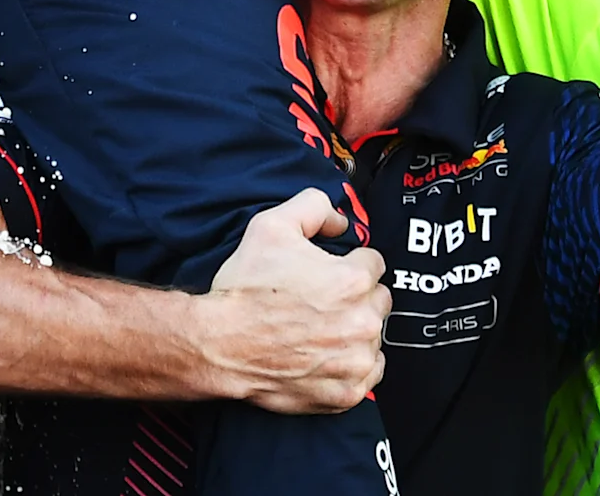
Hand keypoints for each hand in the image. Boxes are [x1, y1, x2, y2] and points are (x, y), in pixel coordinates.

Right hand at [192, 190, 387, 413]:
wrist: (221, 344)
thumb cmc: (245, 290)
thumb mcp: (271, 225)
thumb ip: (313, 207)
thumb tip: (340, 222)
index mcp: (352, 280)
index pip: (373, 262)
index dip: (349, 263)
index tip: (330, 272)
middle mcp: (362, 321)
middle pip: (379, 299)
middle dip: (356, 297)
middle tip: (322, 300)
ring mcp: (356, 360)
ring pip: (374, 336)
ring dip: (355, 330)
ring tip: (319, 328)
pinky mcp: (348, 391)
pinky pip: (369, 373)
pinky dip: (352, 364)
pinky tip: (325, 354)